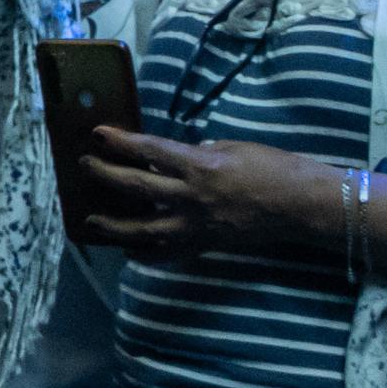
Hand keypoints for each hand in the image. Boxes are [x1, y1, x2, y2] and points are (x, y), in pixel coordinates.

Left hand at [72, 128, 331, 258]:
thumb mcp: (232, 147)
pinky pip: (167, 253)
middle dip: (105, 175)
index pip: (149, 150)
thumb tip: (171, 159)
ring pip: (143, 229)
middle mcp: (191, 196)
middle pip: (136, 187)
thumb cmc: (273, 168)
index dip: (121, 142)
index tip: (99, 134)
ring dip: (113, 225)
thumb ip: (198, 154)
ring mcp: (196, 225)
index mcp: (200, 165)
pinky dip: (145, 253)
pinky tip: (130, 251)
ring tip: (91, 220)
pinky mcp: (204, 244)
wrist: (300, 205)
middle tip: (85, 167)